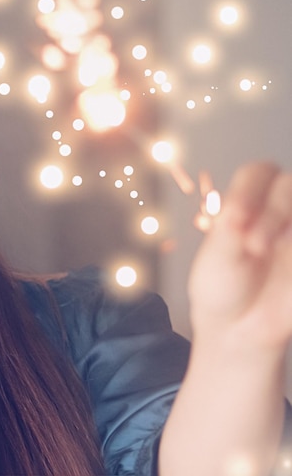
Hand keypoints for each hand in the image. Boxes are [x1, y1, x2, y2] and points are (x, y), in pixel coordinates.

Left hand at [189, 162, 291, 351]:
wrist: (238, 330)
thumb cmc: (222, 288)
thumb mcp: (219, 255)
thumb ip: (233, 226)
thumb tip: (244, 205)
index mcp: (244, 206)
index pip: (256, 173)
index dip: (249, 190)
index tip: (235, 220)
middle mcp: (274, 213)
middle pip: (288, 184)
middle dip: (272, 211)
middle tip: (253, 247)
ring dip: (288, 216)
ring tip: (266, 250)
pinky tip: (288, 257)